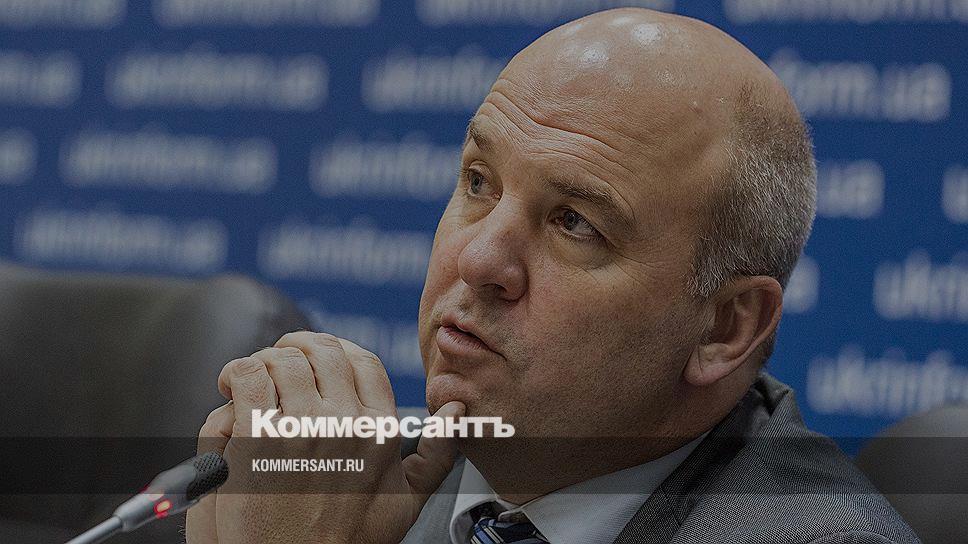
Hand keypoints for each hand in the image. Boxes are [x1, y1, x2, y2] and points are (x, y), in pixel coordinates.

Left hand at [186, 331, 464, 543]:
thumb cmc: (343, 543)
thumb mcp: (405, 502)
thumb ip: (436, 454)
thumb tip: (457, 409)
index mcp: (379, 432)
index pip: (361, 360)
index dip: (334, 349)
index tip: (314, 357)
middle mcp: (344, 424)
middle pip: (320, 351)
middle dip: (295, 347)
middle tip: (277, 361)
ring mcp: (300, 429)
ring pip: (280, 359)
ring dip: (261, 361)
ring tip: (249, 379)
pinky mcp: (257, 439)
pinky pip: (247, 377)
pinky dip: (235, 373)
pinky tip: (231, 386)